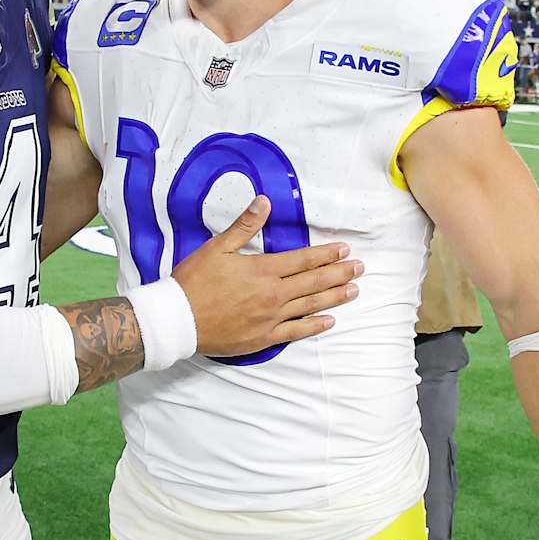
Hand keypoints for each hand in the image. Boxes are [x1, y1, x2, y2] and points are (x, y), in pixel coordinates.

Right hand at [171, 195, 360, 356]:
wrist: (178, 321)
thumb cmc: (194, 282)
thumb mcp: (216, 248)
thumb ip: (244, 226)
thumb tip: (264, 202)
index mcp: (263, 270)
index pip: (303, 259)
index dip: (326, 254)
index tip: (345, 249)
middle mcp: (273, 295)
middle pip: (314, 281)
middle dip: (339, 272)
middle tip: (360, 267)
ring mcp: (271, 318)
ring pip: (311, 305)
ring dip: (334, 296)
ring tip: (353, 290)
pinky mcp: (264, 337)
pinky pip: (296, 332)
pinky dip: (315, 325)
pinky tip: (330, 321)